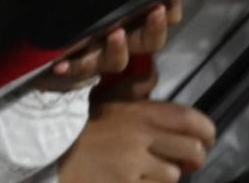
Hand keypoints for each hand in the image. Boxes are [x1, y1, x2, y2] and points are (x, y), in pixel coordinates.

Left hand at [35, 3, 173, 91]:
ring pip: (118, 60)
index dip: (171, 8)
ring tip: (115, 33)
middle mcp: (121, 38)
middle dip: (155, 27)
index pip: (164, 16)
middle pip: (149, 41)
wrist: (43, 37)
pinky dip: (72, 67)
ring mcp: (100, 55)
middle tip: (155, 9)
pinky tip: (61, 65)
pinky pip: (77, 69)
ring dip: (118, 49)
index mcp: (131, 17)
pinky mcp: (76, 65)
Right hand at [58, 100, 215, 182]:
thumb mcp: (99, 101)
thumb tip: (153, 77)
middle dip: (191, 158)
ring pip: (174, 175)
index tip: (203, 138)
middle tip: (181, 160)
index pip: (190, 118)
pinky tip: (131, 179)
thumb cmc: (73, 128)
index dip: (206, 130)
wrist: (43, 156)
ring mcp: (134, 166)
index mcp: (136, 112)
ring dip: (164, 175)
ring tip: (144, 170)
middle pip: (193, 151)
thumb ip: (130, 91)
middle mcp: (139, 138)